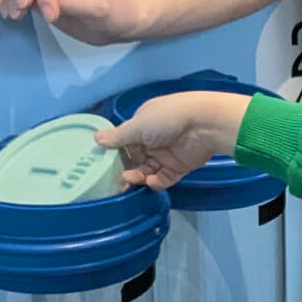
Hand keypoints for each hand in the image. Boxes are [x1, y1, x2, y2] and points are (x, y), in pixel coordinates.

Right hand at [94, 91, 252, 189]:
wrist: (204, 124)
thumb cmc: (167, 118)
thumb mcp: (137, 125)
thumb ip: (118, 136)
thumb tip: (97, 138)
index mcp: (143, 124)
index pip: (125, 141)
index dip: (115, 153)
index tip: (104, 165)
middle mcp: (153, 139)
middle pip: (135, 158)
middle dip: (125, 168)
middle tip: (116, 179)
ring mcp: (167, 153)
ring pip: (148, 170)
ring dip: (138, 176)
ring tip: (131, 180)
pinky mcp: (179, 166)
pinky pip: (164, 178)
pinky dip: (156, 182)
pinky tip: (150, 182)